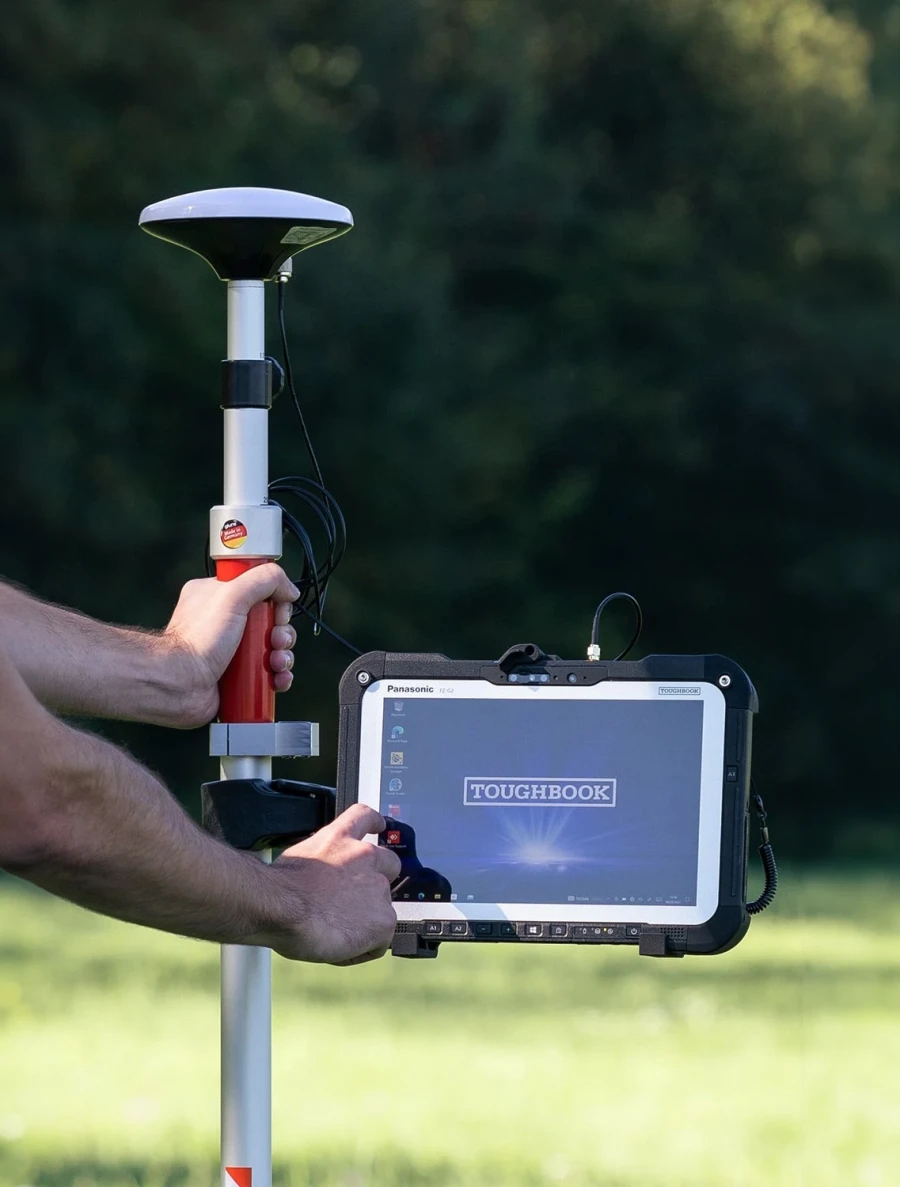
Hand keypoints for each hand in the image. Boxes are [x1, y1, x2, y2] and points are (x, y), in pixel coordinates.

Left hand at [162, 564, 299, 728]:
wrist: (180, 685)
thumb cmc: (196, 642)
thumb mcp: (232, 595)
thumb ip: (264, 580)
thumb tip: (288, 588)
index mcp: (218, 596)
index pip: (259, 589)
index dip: (275, 601)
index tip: (277, 610)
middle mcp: (225, 623)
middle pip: (271, 622)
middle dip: (281, 632)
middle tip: (276, 639)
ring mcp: (231, 651)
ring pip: (272, 649)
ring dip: (283, 656)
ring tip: (276, 662)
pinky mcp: (237, 676)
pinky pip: (267, 673)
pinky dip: (278, 677)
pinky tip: (277, 678)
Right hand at [267, 805, 400, 964]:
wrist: (282, 907)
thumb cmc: (280, 888)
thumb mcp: (299, 858)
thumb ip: (320, 862)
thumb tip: (320, 879)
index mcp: (340, 838)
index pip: (366, 817)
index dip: (375, 823)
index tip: (379, 825)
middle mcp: (365, 857)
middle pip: (389, 865)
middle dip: (376, 881)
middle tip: (352, 901)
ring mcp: (378, 888)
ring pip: (383, 907)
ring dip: (367, 918)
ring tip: (337, 930)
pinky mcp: (383, 919)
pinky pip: (379, 940)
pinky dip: (364, 948)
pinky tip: (342, 946)